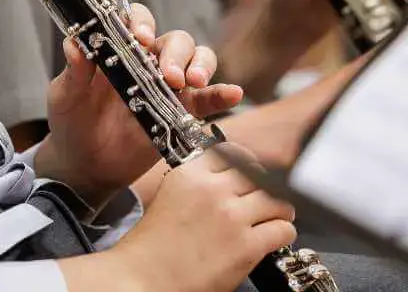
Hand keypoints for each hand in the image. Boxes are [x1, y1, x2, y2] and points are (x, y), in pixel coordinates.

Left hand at [38, 2, 241, 208]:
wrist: (84, 162)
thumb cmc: (71, 120)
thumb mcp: (65, 95)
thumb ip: (74, 71)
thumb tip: (73, 43)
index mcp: (117, 48)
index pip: (136, 20)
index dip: (141, 22)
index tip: (139, 38)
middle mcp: (147, 60)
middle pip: (174, 40)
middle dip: (175, 52)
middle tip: (168, 74)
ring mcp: (167, 86)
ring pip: (196, 60)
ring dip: (200, 65)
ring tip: (195, 81)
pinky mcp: (182, 112)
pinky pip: (208, 100)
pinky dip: (222, 94)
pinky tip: (233, 93)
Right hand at [59, 147, 296, 291]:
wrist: (146, 276)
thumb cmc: (152, 244)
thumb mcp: (169, 197)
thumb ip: (196, 184)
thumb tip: (224, 179)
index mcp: (189, 174)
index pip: (232, 152)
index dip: (247, 162)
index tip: (252, 171)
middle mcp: (212, 190)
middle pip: (259, 175)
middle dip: (267, 187)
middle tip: (265, 199)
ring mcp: (231, 217)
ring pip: (278, 201)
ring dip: (279, 210)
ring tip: (273, 219)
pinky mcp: (247, 246)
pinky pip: (283, 229)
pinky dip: (282, 234)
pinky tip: (271, 239)